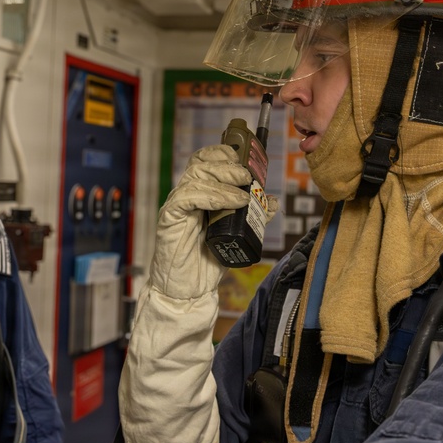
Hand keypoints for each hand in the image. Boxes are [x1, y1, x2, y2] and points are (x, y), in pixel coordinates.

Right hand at [150, 144, 259, 300]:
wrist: (189, 289)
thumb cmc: (208, 261)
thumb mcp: (238, 235)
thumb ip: (253, 217)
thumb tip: (272, 201)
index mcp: (200, 194)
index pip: (206, 161)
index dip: (224, 153)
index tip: (246, 160)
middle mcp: (187, 195)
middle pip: (201, 163)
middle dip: (226, 163)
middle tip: (247, 175)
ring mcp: (177, 206)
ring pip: (196, 176)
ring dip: (224, 181)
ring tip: (245, 195)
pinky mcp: (170, 219)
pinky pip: (187, 197)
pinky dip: (212, 196)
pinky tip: (231, 203)